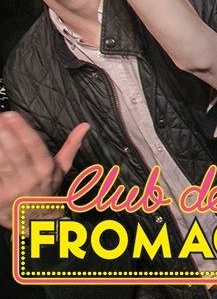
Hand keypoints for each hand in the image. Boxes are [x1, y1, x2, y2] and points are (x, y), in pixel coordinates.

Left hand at [0, 111, 89, 228]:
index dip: (23, 130)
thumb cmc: (48, 191)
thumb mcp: (62, 168)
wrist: (38, 223)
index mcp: (46, 168)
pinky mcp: (0, 199)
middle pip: (17, 154)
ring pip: (3, 166)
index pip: (34, 146)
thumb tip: (84, 126)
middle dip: (7, 136)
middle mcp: (31, 178)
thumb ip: (71, 145)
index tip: (12, 116)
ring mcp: (14, 190)